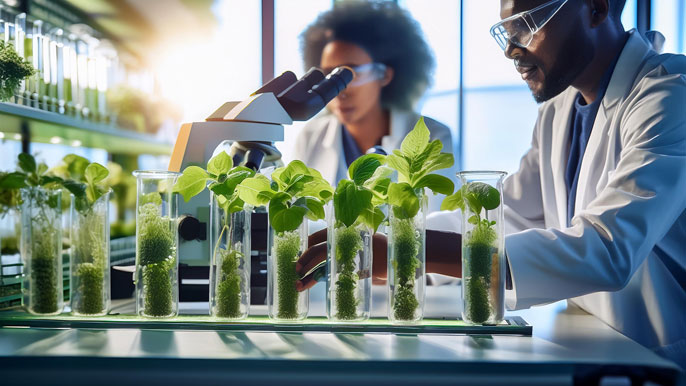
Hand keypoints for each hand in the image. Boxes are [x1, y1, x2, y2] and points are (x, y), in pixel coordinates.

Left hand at [294, 228, 461, 291]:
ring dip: (308, 274)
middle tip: (294, 271)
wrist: (408, 253)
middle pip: (317, 249)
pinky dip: (323, 279)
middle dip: (303, 261)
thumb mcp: (366, 247)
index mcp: (348, 232)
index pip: (321, 235)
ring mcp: (353, 252)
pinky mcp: (359, 266)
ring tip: (298, 284)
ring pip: (323, 262)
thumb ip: (352, 252)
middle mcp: (348, 239)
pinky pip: (337, 273)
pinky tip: (315, 285)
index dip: (307, 244)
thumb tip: (334, 262)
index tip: (298, 255)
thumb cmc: (387, 252)